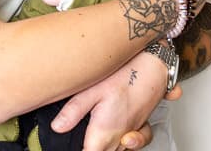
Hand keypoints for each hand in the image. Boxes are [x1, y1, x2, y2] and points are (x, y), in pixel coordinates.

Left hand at [50, 50, 177, 149]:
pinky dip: (129, 145)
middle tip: (83, 140)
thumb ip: (74, 110)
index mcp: (104, 131)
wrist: (153, 66)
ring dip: (107, 148)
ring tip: (96, 141)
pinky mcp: (140, 124)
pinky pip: (134, 143)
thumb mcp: (92, 89)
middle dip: (92, 149)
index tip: (71, 145)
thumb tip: (57, 127)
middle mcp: (120, 136)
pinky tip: (122, 139)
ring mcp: (131, 131)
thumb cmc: (124, 74)